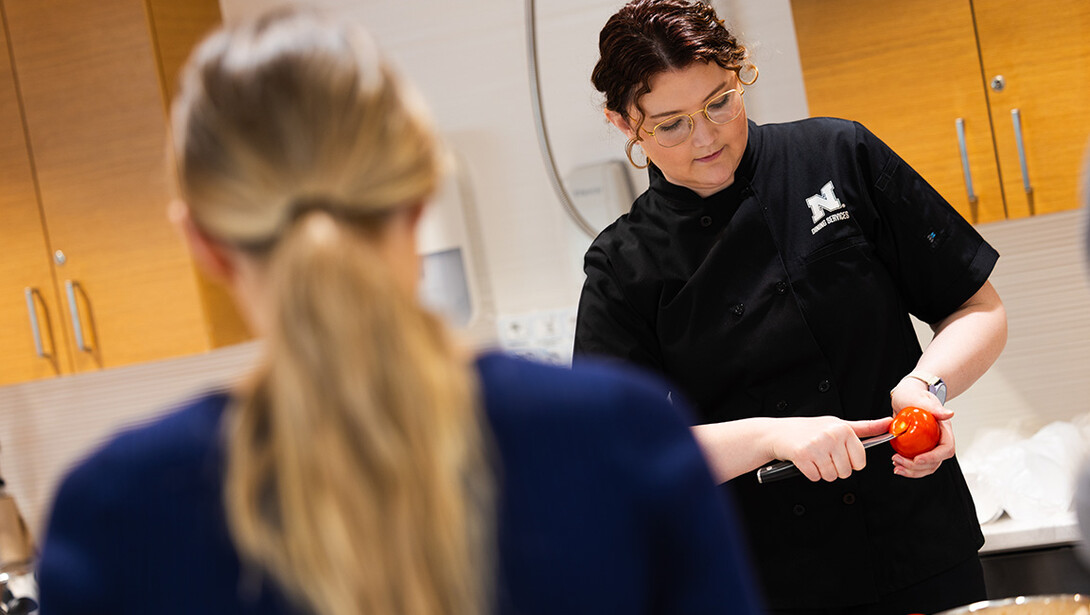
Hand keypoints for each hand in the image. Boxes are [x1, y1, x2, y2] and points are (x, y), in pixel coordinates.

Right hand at [768, 416, 891, 481]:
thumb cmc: (811, 429)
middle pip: (846, 471)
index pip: (860, 461)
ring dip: (823, 471)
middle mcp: (832, 436)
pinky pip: (816, 477)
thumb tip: (890, 424)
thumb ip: (866, 427)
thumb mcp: (839, 424)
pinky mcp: (803, 456)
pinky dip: (811, 473)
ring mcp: (817, 446)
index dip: (851, 462)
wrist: (780, 432)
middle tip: (825, 455)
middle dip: (836, 468)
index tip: (840, 454)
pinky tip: (806, 461)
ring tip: (815, 458)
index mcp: (844, 429)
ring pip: (832, 476)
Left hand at [889, 376, 955, 477]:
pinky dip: (909, 468)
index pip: (946, 449)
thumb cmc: (913, 394)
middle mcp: (939, 439)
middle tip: (898, 461)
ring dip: (912, 471)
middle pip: (936, 461)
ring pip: (928, 466)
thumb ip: (934, 407)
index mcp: (944, 429)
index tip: (917, 459)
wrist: (905, 396)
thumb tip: (948, 414)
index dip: (934, 457)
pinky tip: (898, 465)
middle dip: (918, 467)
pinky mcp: (920, 448)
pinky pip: (918, 463)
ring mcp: (930, 445)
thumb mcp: (920, 398)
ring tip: (896, 466)